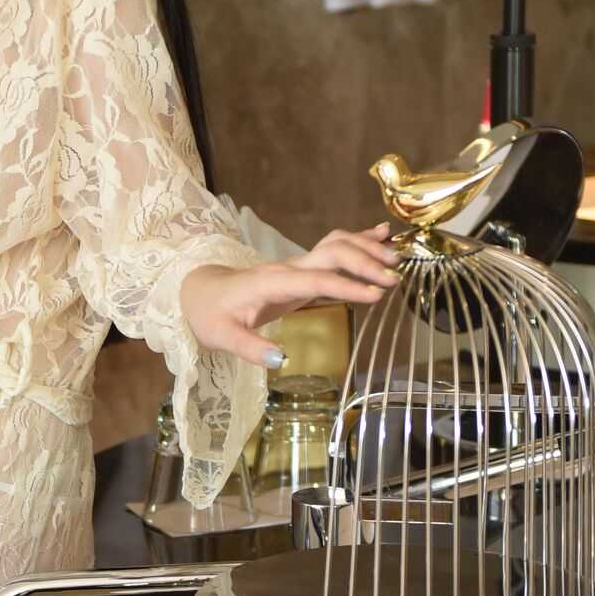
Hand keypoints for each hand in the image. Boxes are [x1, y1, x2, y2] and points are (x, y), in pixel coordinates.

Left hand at [184, 223, 398, 368]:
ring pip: (335, 245)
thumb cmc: (210, 315)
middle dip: (363, 262)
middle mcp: (287, 269)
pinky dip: (357, 241)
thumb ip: (249, 348)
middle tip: (393, 280)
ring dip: (365, 247)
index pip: (315, 280)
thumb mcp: (221, 336)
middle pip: (331, 253)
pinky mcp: (300, 270)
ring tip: (396, 257)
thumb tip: (280, 360)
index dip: (345, 285)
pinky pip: (331, 249)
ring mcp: (295, 266)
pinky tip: (381, 235)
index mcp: (271, 283)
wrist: (199, 292)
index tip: (375, 294)